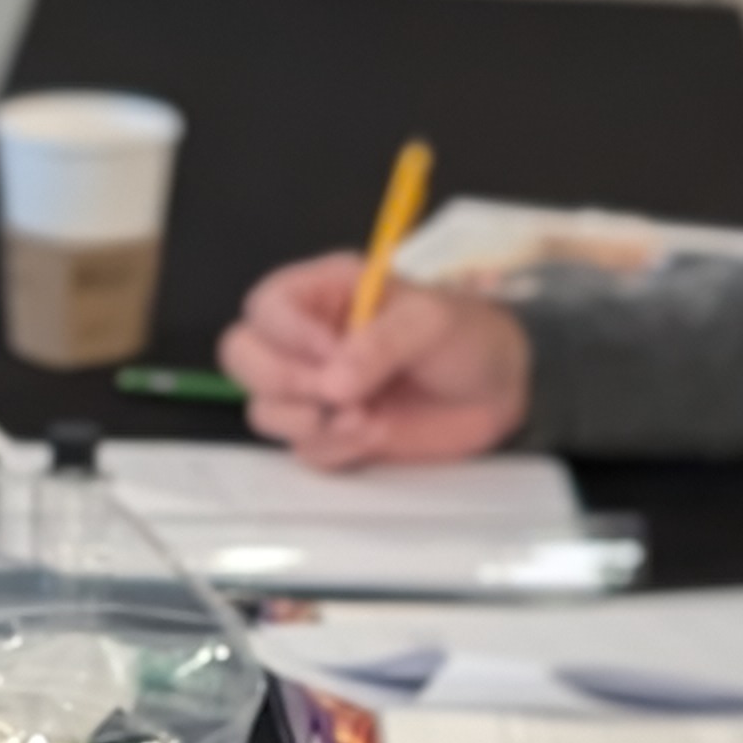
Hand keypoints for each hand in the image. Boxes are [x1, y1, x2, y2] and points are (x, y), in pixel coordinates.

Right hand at [219, 254, 531, 468]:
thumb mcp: (431, 321)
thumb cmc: (466, 336)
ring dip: (307, 421)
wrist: (500, 391)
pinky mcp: (331, 433)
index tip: (331, 355)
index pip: (265, 307)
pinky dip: (334, 448)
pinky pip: (303, 449)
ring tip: (366, 418)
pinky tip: (374, 434)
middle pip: (242, 357)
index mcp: (325, 293)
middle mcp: (308, 339)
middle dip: (282, 382)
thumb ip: (380, 343)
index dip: (286, 335)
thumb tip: (333, 383)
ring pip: (264, 408)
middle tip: (333, 396)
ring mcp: (315, 390)